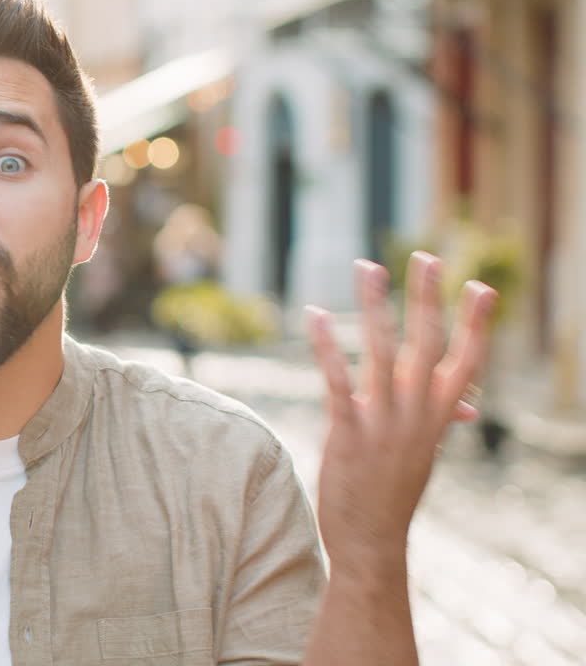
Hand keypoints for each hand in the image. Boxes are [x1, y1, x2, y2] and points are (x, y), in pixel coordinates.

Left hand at [306, 252, 497, 569]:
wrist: (371, 541)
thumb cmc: (393, 492)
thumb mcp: (424, 452)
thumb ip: (440, 419)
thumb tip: (466, 404)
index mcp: (438, 417)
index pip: (466, 362)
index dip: (475, 324)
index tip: (480, 287)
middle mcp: (417, 415)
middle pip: (427, 344)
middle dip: (427, 298)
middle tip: (426, 255)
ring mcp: (384, 423)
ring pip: (383, 352)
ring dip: (374, 306)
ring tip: (366, 266)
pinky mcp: (348, 433)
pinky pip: (337, 380)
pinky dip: (327, 346)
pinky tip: (316, 315)